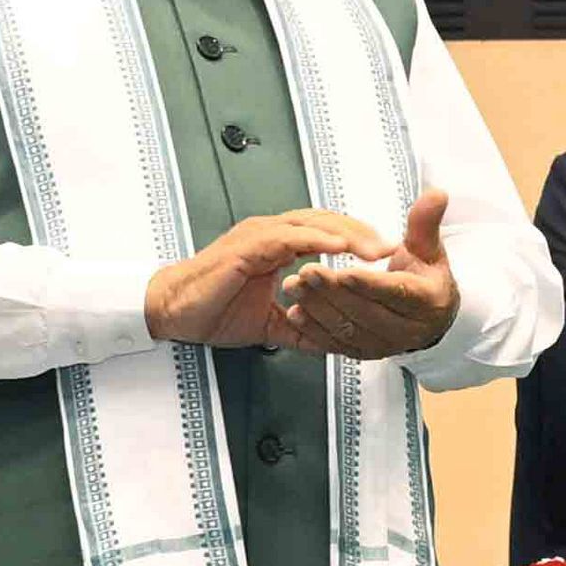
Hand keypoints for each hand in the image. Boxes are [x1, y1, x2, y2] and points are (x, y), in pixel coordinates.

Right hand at [145, 210, 393, 351]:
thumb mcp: (268, 324)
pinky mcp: (248, 247)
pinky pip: (288, 238)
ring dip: (347, 235)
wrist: (173, 311)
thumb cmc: (214, 311)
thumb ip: (298, 327)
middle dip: (361, 232)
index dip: (355, 239)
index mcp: (276, 244)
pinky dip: (316, 240)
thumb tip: (327, 344)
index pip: (325, 231)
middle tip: (392, 249)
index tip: (384, 255)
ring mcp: (259, 235)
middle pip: (326, 221)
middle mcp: (270, 233)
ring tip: (376, 249)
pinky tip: (340, 248)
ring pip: (312, 224)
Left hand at [277, 189, 464, 362]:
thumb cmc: (425, 277)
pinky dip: (314, 330)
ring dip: (318, 309)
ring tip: (295, 286)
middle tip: (307, 271)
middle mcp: (407, 329)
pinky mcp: (365, 353)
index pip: (396, 292)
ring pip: (348, 330)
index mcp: (425, 301)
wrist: (429, 316)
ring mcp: (384, 345)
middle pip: (366, 312)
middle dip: (334, 292)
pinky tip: (295, 313)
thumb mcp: (428, 248)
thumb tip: (436, 194)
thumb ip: (425, 222)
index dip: (370, 283)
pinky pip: (336, 345)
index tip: (345, 271)